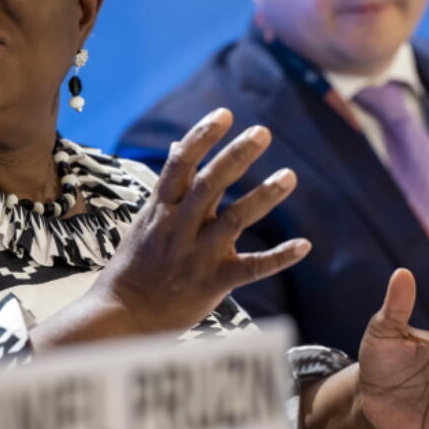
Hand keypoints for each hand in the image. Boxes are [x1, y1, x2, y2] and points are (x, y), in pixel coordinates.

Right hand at [90, 108, 310, 334]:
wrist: (124, 314)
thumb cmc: (136, 265)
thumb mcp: (145, 220)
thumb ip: (168, 186)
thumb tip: (175, 146)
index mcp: (161, 209)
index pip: (180, 163)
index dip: (202, 136)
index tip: (225, 113)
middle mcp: (179, 227)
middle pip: (209, 184)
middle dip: (236, 156)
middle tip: (262, 132)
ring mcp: (197, 255)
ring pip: (234, 220)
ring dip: (263, 196)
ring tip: (289, 175)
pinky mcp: (214, 282)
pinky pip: (251, 269)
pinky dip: (279, 257)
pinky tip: (305, 245)